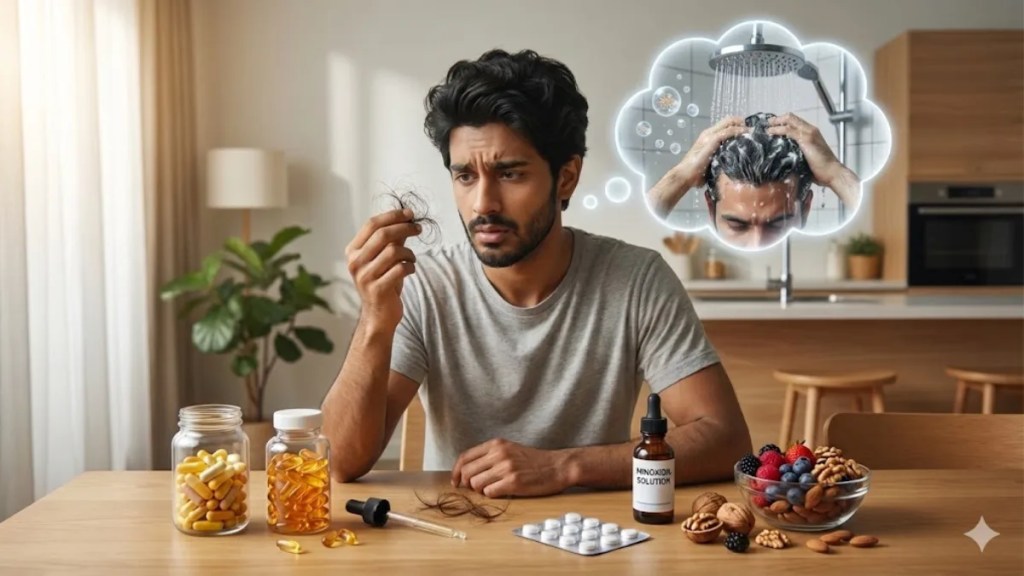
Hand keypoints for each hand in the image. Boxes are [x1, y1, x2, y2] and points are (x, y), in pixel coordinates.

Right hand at [344, 209, 420, 331]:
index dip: (392, 215)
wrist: (379, 315)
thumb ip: (393, 238)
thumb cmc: (383, 282)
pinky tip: (410, 270)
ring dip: (408, 253)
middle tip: (418, 228)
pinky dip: (410, 267)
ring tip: (411, 259)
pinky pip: (400, 269)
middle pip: (383, 235)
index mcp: (353, 251)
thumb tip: (407, 217)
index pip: (371, 224)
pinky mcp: (377, 289)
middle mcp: (355, 262)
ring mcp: (364, 277)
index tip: (410, 213)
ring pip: (393, 251)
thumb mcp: (385, 258)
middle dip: (404, 228)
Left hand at [451, 438, 573, 496]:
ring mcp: (506, 468)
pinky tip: (502, 491)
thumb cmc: (533, 461)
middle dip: (468, 484)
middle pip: (467, 472)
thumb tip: (467, 472)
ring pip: (476, 484)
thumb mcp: (510, 449)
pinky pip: (489, 493)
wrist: (557, 466)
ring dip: (481, 490)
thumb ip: (490, 456)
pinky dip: (492, 495)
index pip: (465, 457)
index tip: (456, 482)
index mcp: (496, 444)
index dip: (456, 472)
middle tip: (476, 489)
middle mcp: (499, 454)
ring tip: (494, 488)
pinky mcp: (513, 482)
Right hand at [647, 116, 746, 217]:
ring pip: (729, 123)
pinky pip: (728, 131)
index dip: (737, 125)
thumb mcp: (710, 163)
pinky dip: (739, 131)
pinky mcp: (711, 140)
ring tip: (753, 132)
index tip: (748, 131)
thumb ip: (719, 159)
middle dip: (742, 123)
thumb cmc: (695, 174)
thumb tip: (732, 167)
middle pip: (728, 120)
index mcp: (708, 137)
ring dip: (743, 126)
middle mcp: (708, 133)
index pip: (725, 125)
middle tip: (753, 130)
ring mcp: (709, 136)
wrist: (684, 175)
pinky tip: (746, 134)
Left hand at [767, 113, 860, 210]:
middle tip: (766, 124)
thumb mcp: (806, 157)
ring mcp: (809, 133)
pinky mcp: (806, 139)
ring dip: (775, 123)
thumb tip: (783, 156)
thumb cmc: (821, 169)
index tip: (771, 125)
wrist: (832, 173)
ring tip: (765, 128)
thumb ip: (797, 152)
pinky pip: (789, 130)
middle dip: (777, 119)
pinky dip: (778, 130)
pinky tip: (770, 133)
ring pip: (789, 121)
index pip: (795, 121)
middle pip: (791, 118)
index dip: (782, 121)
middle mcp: (810, 130)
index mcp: (811, 133)